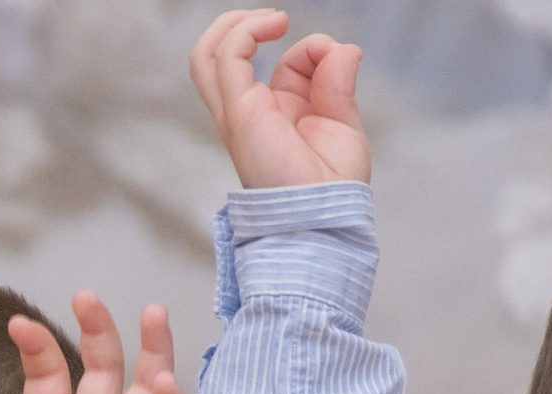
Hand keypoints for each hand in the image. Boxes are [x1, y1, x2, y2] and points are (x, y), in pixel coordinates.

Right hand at [189, 9, 367, 189]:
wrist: (323, 215)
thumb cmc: (333, 187)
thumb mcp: (342, 124)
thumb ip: (337, 84)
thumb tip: (344, 49)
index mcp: (279, 117)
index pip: (283, 70)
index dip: (310, 52)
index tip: (335, 58)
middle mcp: (252, 114)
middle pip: (219, 59)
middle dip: (243, 25)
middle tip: (278, 19)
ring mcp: (239, 114)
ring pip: (207, 55)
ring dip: (235, 23)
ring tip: (274, 19)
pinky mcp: (237, 112)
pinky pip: (225, 57)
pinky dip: (244, 31)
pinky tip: (273, 25)